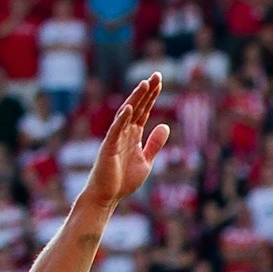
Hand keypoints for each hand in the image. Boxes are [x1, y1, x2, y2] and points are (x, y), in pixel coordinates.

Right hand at [79, 74, 169, 208]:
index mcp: (133, 135)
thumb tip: (165, 125)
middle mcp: (124, 132)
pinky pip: (115, 131)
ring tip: (145, 84)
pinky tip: (129, 108)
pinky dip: (122, 119)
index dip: (152, 96)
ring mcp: (115, 138)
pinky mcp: (108, 147)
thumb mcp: (146, 161)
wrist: (107, 196)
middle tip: (156, 75)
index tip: (160, 81)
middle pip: (136, 107)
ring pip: (126, 114)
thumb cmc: (123, 180)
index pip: (144, 110)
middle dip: (146, 92)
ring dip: (135, 99)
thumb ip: (155, 143)